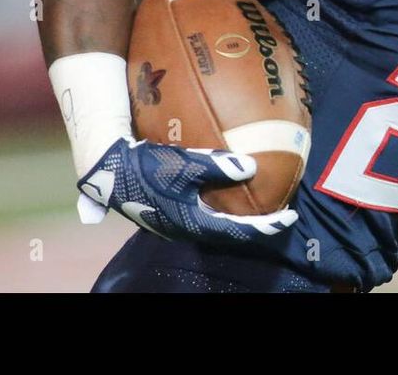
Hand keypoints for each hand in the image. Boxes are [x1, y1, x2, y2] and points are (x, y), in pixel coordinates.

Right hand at [76, 137, 297, 244]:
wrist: (108, 168)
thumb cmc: (147, 167)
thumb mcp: (183, 165)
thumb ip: (217, 166)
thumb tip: (251, 168)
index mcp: (193, 223)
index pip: (238, 231)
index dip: (266, 226)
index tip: (289, 218)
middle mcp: (186, 228)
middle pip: (228, 231)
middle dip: (254, 223)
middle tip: (279, 212)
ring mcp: (175, 220)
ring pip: (215, 222)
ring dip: (237, 214)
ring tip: (257, 200)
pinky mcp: (167, 209)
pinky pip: (202, 210)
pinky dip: (220, 203)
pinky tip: (226, 188)